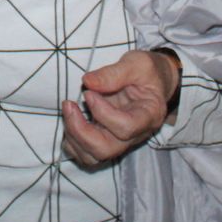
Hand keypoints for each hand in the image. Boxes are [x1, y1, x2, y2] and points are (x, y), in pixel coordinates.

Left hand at [60, 49, 176, 168]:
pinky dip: (72, 142)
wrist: (152, 82)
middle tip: (69, 104)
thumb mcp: (137, 64)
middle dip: (81, 130)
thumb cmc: (147, 73)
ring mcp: (120, 141)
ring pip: (94, 156)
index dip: (102, 113)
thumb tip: (87, 82)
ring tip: (68, 110)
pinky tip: (71, 118)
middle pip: (106, 149)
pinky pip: (86, 154)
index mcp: (148, 116)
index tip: (89, 92)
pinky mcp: (107, 140)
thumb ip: (113, 73)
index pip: (126, 127)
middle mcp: (135, 135)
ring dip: (74, 136)